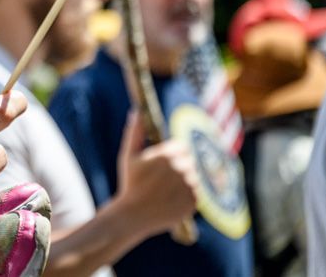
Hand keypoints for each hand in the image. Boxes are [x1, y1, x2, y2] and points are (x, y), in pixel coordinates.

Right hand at [114, 111, 198, 236]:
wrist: (135, 214)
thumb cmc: (130, 183)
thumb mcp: (128, 155)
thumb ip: (135, 132)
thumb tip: (136, 111)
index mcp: (167, 155)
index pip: (182, 147)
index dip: (172, 154)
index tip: (162, 163)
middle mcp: (182, 168)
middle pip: (189, 161)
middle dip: (179, 166)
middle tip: (162, 178)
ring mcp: (190, 186)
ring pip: (194, 177)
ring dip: (184, 180)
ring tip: (166, 189)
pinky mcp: (194, 201)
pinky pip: (196, 193)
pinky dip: (187, 195)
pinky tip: (171, 198)